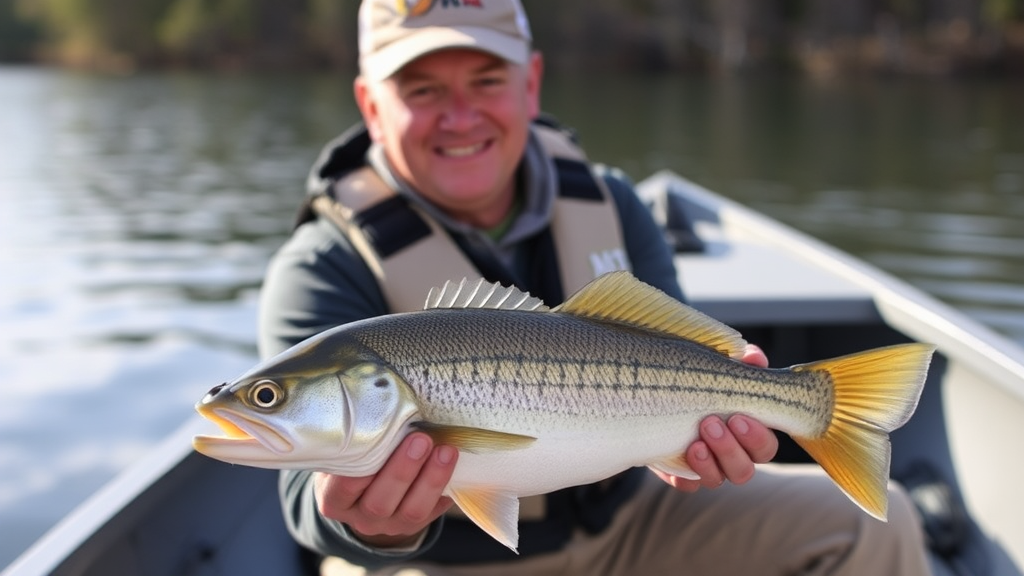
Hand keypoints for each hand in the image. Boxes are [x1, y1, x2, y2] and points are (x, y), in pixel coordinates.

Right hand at [313, 432, 457, 547]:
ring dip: (432, 479)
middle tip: (421, 438)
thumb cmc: (356, 458)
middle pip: (380, 502)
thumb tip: (376, 400)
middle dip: (403, 470)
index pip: (342, 488)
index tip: (377, 440)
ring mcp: (388, 525)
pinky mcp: (414, 526)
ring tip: (446, 450)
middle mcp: (359, 517)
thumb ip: (355, 438)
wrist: (369, 491)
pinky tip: (455, 467)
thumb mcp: (346, 451)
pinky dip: (445, 489)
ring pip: (412, 511)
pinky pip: (433, 512)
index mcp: (333, 499)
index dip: (360, 469)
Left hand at [655, 344, 778, 491]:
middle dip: (729, 449)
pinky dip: (684, 475)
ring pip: (718, 480)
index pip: (765, 447)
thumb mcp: (715, 366)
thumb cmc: (696, 378)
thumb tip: (753, 356)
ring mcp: (707, 467)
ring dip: (708, 463)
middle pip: (744, 470)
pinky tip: (679, 457)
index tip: (738, 417)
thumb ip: (739, 363)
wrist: (654, 392)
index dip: (757, 437)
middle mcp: (731, 455)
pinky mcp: (680, 472)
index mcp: (748, 433)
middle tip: (710, 424)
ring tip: (694, 441)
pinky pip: (687, 484)